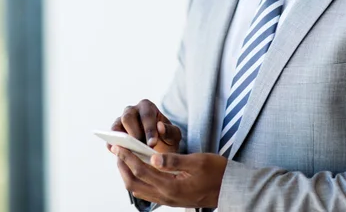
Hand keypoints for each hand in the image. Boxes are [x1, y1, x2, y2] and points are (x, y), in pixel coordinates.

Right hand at [109, 99, 180, 152]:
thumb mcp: (174, 136)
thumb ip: (170, 131)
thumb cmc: (167, 138)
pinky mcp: (113, 134)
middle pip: (128, 117)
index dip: (149, 129)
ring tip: (130, 153)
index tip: (152, 144)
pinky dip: (113, 147)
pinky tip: (120, 156)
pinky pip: (110, 139)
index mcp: (147, 107)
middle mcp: (131, 110)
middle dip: (134, 134)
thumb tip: (159, 126)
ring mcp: (120, 121)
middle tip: (141, 149)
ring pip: (116, 127)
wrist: (159, 148)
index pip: (147, 115)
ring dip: (122, 140)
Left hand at [112, 146, 226, 207]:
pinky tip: (139, 169)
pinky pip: (147, 191)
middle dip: (123, 166)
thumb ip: (174, 160)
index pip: (141, 170)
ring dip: (128, 174)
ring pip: (139, 189)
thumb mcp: (197, 161)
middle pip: (134, 183)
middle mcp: (166, 196)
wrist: (228, 188)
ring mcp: (168, 199)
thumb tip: (153, 157)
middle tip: (117, 150)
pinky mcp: (170, 198)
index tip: (119, 145)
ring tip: (124, 158)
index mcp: (171, 186)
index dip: (128, 157)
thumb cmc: (216, 172)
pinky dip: (138, 179)